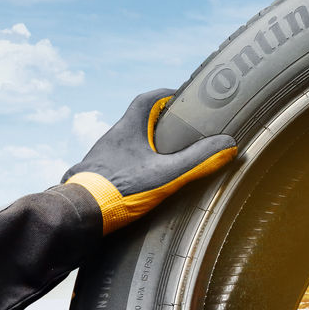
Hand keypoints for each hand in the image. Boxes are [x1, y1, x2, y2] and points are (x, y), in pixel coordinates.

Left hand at [62, 89, 236, 233]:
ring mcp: (102, 155)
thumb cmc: (121, 189)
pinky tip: (144, 178)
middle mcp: (113, 138)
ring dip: (146, 145)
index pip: (147, 100)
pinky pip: (119, 161)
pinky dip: (134, 163)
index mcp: (129, 129)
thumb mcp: (168, 174)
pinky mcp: (96, 174)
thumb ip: (198, 160)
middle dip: (160, 123)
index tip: (182, 98)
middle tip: (181, 131)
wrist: (80, 213)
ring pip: (128, 142)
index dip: (165, 96)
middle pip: (138, 121)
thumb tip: (228, 145)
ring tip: (166, 157)